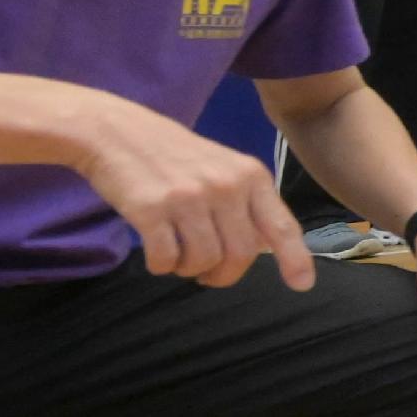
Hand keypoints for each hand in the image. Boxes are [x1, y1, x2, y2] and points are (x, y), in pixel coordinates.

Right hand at [70, 99, 311, 289]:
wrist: (115, 131)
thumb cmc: (173, 156)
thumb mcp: (223, 168)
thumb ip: (247, 204)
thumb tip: (268, 249)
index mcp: (250, 175)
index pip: (281, 226)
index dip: (294, 259)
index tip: (302, 285)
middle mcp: (225, 185)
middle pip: (240, 255)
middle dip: (223, 275)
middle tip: (207, 274)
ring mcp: (188, 196)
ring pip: (203, 261)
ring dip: (189, 270)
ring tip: (178, 256)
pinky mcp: (151, 209)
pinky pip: (166, 259)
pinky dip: (162, 266)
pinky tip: (157, 254)